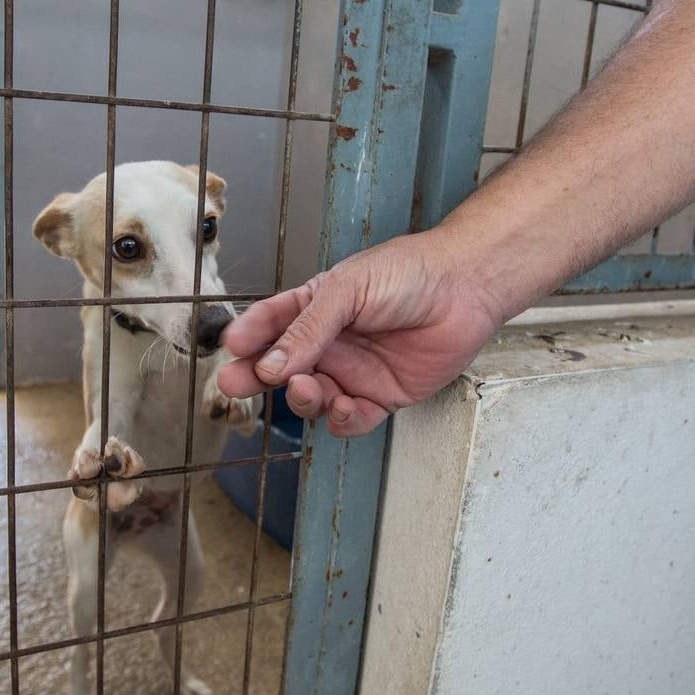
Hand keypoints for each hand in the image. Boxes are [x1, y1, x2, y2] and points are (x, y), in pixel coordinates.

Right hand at [217, 231, 507, 436]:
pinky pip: (352, 419)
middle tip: (235, 384)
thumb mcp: (348, 291)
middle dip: (255, 377)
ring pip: (313, 398)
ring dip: (302, 398)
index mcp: (316, 307)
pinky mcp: (382, 397)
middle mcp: (331, 343)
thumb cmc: (408, 274)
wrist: (464, 288)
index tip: (230, 347)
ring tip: (304, 386)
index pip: (271, 324)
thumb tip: (270, 364)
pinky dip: (342, 420)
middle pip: (281, 368)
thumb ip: (308, 329)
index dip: (249, 337)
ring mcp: (354, 372)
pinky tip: (342, 406)